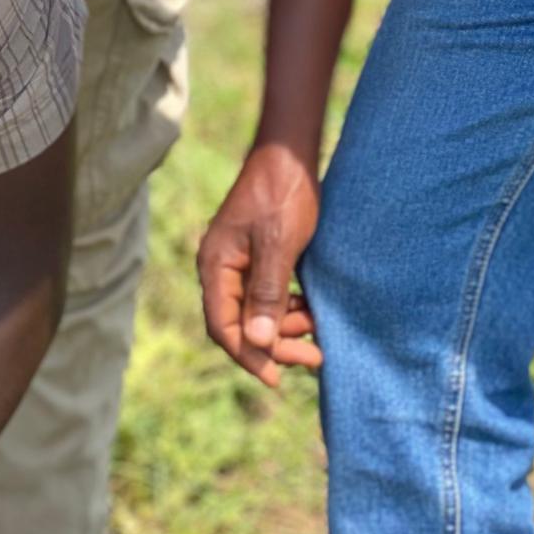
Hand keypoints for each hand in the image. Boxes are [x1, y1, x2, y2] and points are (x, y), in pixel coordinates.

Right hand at [197, 140, 323, 387]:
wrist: (290, 154)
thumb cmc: (283, 194)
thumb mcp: (279, 245)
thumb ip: (267, 294)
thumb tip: (257, 342)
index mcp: (216, 266)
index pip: (223, 327)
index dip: (248, 356)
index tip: (278, 378)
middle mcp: (221, 268)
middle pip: (240, 324)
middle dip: (275, 345)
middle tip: (314, 357)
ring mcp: (239, 263)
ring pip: (256, 312)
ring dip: (284, 327)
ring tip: (317, 328)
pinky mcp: (258, 257)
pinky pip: (267, 296)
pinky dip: (288, 309)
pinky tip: (310, 309)